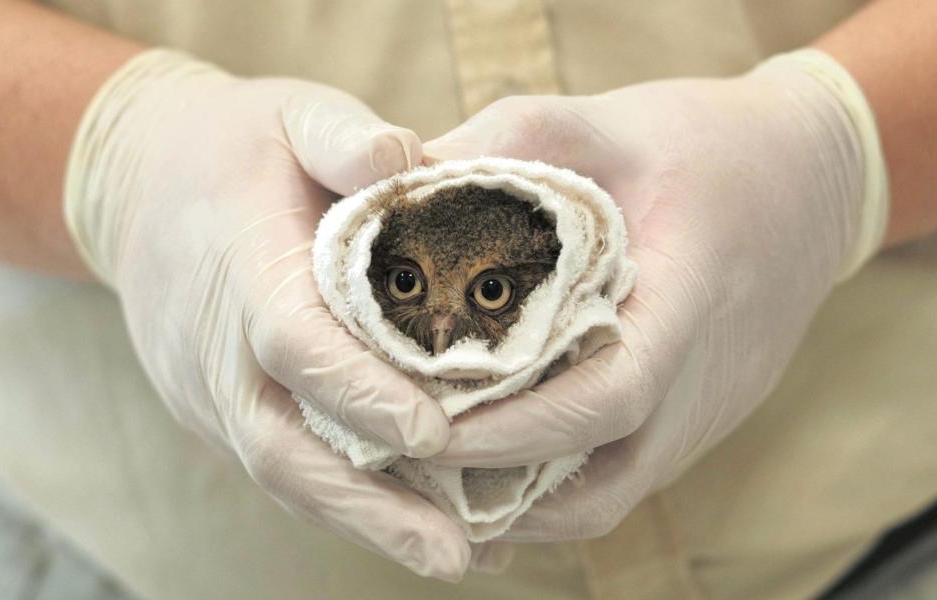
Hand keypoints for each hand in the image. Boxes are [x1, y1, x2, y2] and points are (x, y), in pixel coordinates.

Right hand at [63, 49, 469, 578]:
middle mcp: (216, 348)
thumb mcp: (292, 114)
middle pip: (281, 443)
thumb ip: (342, 134)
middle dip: (366, 504)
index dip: (358, 392)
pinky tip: (409, 526)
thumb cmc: (239, 149)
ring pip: (281, 472)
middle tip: (453, 551)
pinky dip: (343, 504)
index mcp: (241, 267)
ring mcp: (209, 390)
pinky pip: (280, 466)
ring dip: (362, 522)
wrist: (144, 186)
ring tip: (450, 556)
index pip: (293, 342)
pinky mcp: (218, 411)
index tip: (432, 435)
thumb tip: (406, 162)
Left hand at [423, 50, 887, 539]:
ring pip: (613, 493)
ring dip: (528, 494)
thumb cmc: (711, 144)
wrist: (817, 175)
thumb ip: (516, 140)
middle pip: (605, 478)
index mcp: (692, 300)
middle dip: (501, 478)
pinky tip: (506, 446)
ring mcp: (710, 409)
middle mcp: (707, 379)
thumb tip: (409, 181)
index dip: (515, 430)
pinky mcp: (703, 414)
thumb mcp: (611, 121)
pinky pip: (629, 471)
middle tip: (412, 451)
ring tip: (446, 464)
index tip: (430, 428)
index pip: (608, 399)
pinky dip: (560, 476)